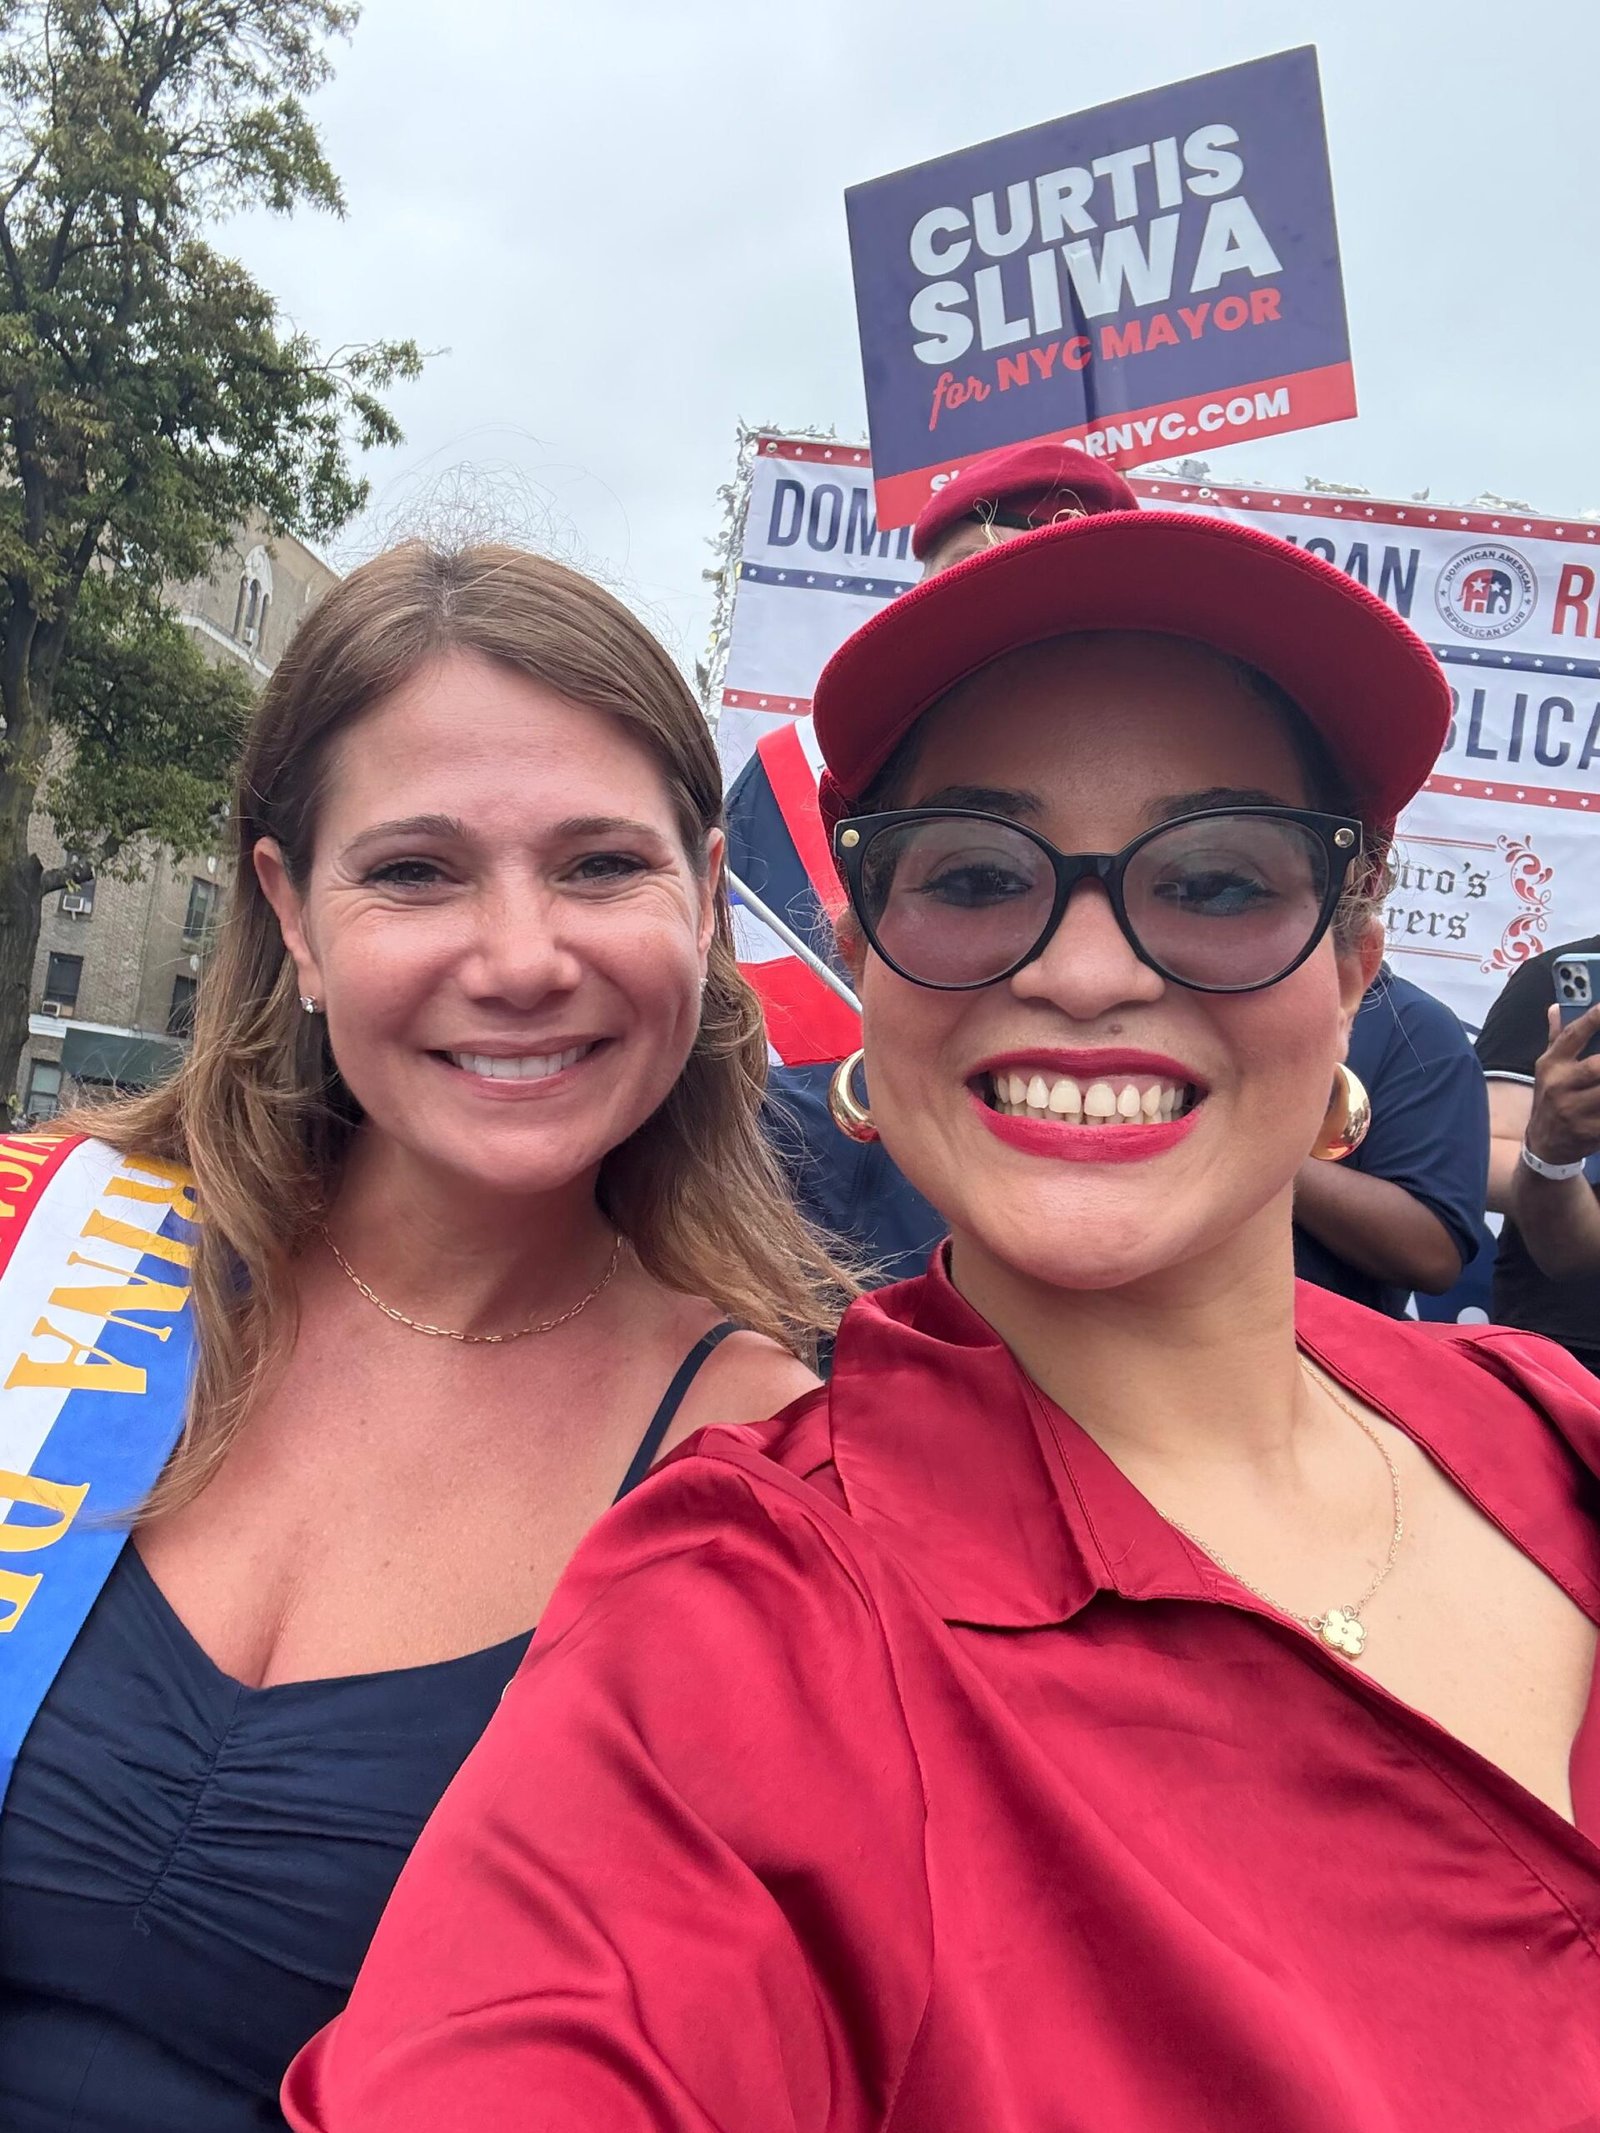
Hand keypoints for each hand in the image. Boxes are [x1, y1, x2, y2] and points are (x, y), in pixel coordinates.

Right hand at [1525, 1002, 1599, 1166]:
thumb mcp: (1547, 1069)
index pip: (1573, 1035)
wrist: (1544, 1145)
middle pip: (1596, 1066)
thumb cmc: (1551, 1098)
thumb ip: (1557, 1037)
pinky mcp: (1588, 1131)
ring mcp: (1573, 1111)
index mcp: (1551, 1065)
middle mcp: (1559, 1086)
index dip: (1594, 1018)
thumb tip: (1556, 1007)